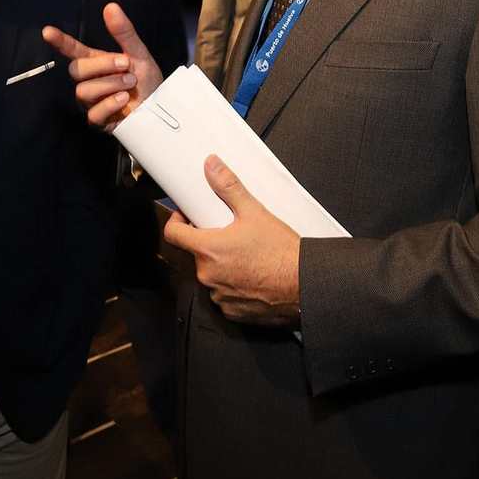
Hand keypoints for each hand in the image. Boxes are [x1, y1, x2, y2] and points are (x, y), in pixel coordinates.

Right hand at [42, 2, 163, 131]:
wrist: (159, 107)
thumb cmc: (146, 81)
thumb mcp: (139, 53)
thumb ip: (124, 32)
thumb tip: (111, 7)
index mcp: (95, 62)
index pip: (72, 51)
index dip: (60, 42)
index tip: (47, 32)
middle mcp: (88, 82)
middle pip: (76, 70)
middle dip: (102, 65)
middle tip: (127, 64)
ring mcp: (90, 102)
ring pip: (84, 91)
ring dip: (111, 84)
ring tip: (130, 84)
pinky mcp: (98, 121)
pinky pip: (93, 114)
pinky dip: (111, 103)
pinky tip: (124, 99)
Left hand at [164, 155, 301, 327]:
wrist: (305, 284)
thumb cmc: (282, 252)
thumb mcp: (254, 211)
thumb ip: (228, 187)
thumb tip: (212, 166)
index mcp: (208, 250)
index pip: (173, 234)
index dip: (177, 221)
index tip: (187, 216)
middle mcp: (208, 276)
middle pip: (197, 254)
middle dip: (209, 242)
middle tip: (231, 233)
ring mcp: (219, 296)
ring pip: (212, 275)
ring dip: (222, 266)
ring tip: (245, 256)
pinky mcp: (232, 311)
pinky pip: (225, 295)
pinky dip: (234, 286)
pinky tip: (251, 276)